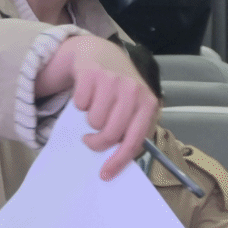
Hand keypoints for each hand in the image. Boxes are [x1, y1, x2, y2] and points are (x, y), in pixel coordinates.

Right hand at [37, 35, 159, 179]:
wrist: (102, 53)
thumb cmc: (118, 89)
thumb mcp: (131, 107)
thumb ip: (129, 129)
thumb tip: (116, 161)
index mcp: (148, 104)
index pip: (134, 140)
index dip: (118, 161)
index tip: (104, 174)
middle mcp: (134, 90)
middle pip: (111, 133)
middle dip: (97, 142)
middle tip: (90, 139)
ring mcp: (113, 80)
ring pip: (93, 120)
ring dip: (89, 118)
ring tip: (94, 107)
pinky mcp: (92, 72)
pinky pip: (80, 103)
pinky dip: (79, 103)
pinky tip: (87, 93)